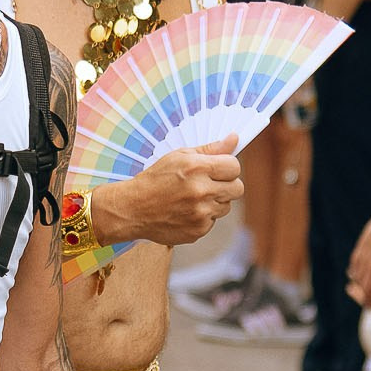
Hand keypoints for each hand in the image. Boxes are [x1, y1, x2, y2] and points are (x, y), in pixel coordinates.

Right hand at [105, 135, 241, 245]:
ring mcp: (200, 214)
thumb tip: (234, 139)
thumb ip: (210, 149)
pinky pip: (213, 221)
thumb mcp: (179, 156)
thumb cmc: (155, 179)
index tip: (220, 168)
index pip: (234, 167)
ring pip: (226, 206)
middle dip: (227, 184)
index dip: (228, 167)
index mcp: (196, 168)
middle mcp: (201, 192)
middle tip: (210, 184)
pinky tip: (186, 211)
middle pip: (237, 188)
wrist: (133, 208)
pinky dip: (203, 216)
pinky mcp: (198, 231)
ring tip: (193, 198)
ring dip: (215, 201)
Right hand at [348, 213, 370, 314]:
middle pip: (366, 294)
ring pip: (358, 283)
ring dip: (360, 291)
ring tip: (364, 294)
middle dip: (368, 304)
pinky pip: (353, 269)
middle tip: (370, 308)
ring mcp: (364, 261)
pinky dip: (355, 277)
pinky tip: (357, 278)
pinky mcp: (359, 252)